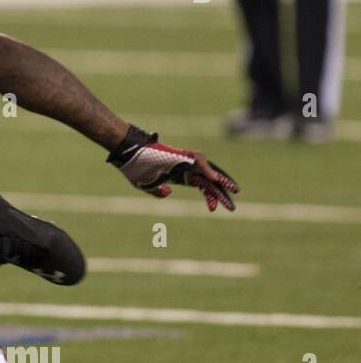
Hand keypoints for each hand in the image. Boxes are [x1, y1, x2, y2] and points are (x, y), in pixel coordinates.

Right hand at [108, 124, 237, 211]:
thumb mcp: (145, 185)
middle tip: (232, 208)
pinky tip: (217, 179)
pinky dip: (208, 170)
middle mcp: (184, 167)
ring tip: (234, 192)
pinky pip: (199, 161)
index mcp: (178, 174)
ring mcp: (184, 161)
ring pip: (208, 172)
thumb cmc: (134, 167)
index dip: (208, 196)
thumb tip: (168, 193)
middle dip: (220, 194)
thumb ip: (157, 191)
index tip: (212, 209)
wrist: (127, 152)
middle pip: (208, 181)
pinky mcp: (181, 155)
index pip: (200, 185)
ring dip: (221, 182)